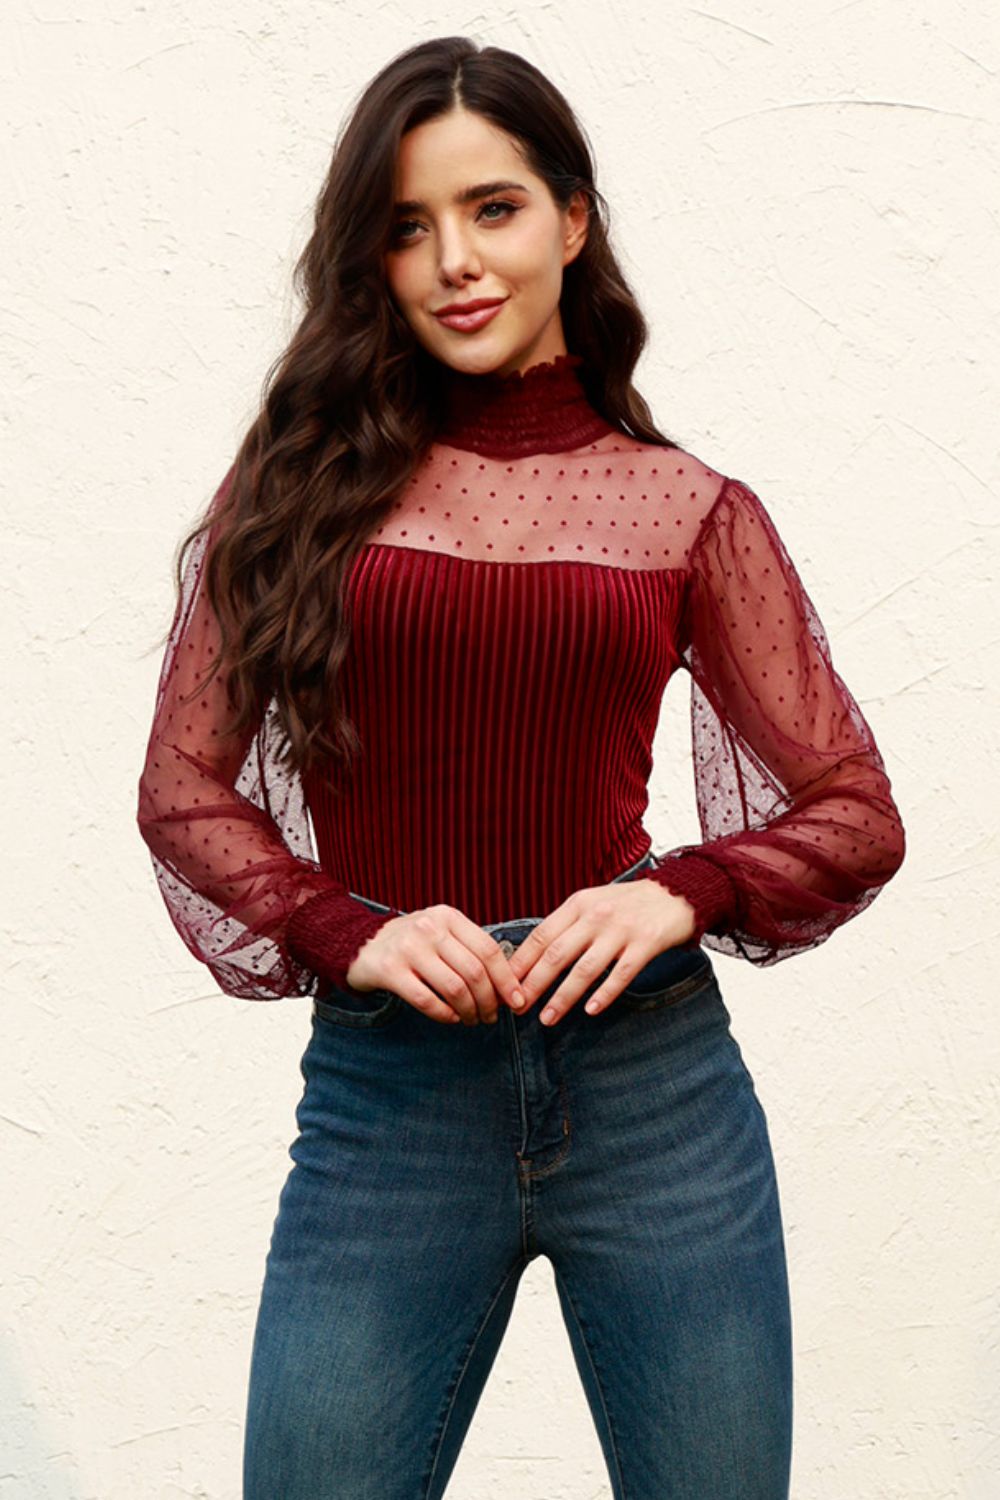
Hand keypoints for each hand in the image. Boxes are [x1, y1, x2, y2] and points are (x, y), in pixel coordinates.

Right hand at [345, 904, 526, 1025]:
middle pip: (475, 972)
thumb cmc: (413, 943)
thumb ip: (470, 951)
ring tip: (472, 1020)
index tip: (518, 1002)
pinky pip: (427, 1000)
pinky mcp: (390, 970)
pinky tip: (451, 1019)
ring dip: (469, 1011)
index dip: (507, 980)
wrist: (361, 944)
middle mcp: (429, 928)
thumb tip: (509, 986)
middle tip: (491, 1017)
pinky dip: (445, 1015)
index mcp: (448, 916)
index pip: (489, 950)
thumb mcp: (442, 933)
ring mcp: (408, 948)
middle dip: (490, 1001)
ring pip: (454, 988)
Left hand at [507, 878, 697, 1025]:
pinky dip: (604, 994)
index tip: (504, 984)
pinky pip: (621, 974)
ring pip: (585, 969)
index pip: (541, 936)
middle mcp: (596, 916)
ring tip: (547, 1018)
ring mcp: (621, 930)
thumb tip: (531, 958)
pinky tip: (590, 1011)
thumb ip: (566, 925)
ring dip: (563, 997)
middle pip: (557, 954)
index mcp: (578, 904)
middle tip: (518, 1008)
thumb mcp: (592, 903)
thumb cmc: (628, 904)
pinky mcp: (646, 944)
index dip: (521, 962)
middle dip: (534, 984)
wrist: (676, 893)